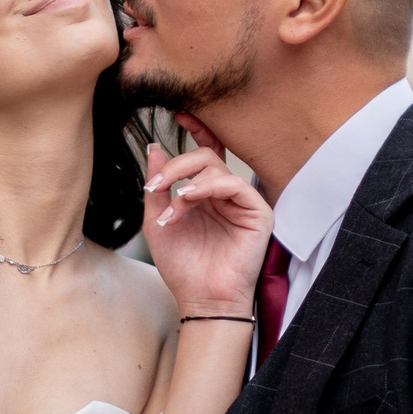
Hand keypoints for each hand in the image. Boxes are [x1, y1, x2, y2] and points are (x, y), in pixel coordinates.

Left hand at [142, 135, 272, 319]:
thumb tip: (155, 147)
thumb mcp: (158, 222)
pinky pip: (233, 184)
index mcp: (205, 194)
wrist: (201, 300)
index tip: (177, 113)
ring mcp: (242, 202)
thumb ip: (158, 186)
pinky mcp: (257, 212)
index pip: (204, 154)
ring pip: (216, 167)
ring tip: (171, 201)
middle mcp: (224, 194)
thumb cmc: (183, 267)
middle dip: (176, 165)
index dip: (195, 130)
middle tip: (154, 184)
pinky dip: (207, 187)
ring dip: (185, 178)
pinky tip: (188, 199)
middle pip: (205, 156)